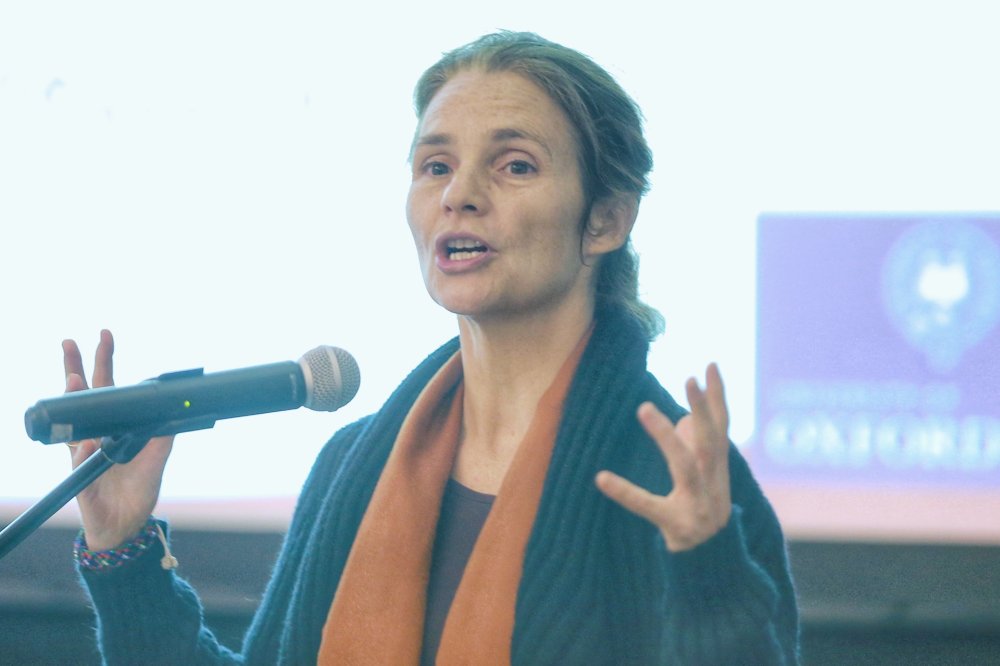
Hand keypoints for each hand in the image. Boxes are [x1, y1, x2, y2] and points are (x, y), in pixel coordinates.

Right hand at [64, 329, 174, 551]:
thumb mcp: (157, 460)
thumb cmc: (139, 489)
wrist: (124, 524)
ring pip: (71, 419)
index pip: (109, 388)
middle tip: (70, 340)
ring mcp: (84, 452)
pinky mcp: (80, 476)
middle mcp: (95, 433)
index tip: (105, 336)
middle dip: (77, 366)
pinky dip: (83, 450)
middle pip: (84, 395)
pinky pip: (78, 460)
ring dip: (72, 398)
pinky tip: (86, 443)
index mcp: (115, 425)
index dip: (105, 362)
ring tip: (73, 377)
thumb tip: (170, 414)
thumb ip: (161, 438)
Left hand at [596, 363, 730, 551]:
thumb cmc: (703, 508)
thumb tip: (686, 418)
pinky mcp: (675, 524)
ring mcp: (697, 503)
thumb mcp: (706, 478)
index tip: (710, 364)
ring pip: (684, 466)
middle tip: (690, 378)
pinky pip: (646, 506)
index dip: (717, 396)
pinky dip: (625, 492)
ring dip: (666, 437)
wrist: (712, 561)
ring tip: (644, 407)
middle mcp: (712, 482)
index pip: (722, 425)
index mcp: (718, 467)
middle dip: (703, 408)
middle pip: (711, 440)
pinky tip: (601, 478)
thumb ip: (699, 447)